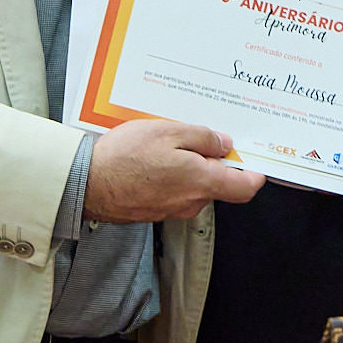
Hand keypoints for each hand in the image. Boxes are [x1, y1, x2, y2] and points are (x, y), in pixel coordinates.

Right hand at [85, 119, 264, 222]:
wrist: (86, 183)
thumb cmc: (125, 157)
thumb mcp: (169, 131)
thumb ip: (203, 138)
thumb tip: (223, 144)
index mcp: (202, 182)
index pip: (244, 188)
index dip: (254, 175)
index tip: (255, 162)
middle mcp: (190, 202)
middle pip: (217, 185)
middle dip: (214, 163)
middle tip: (201, 138)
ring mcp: (171, 209)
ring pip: (193, 188)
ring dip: (189, 168)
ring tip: (168, 144)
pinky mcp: (153, 210)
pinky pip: (172, 192)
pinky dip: (171, 176)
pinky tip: (153, 159)